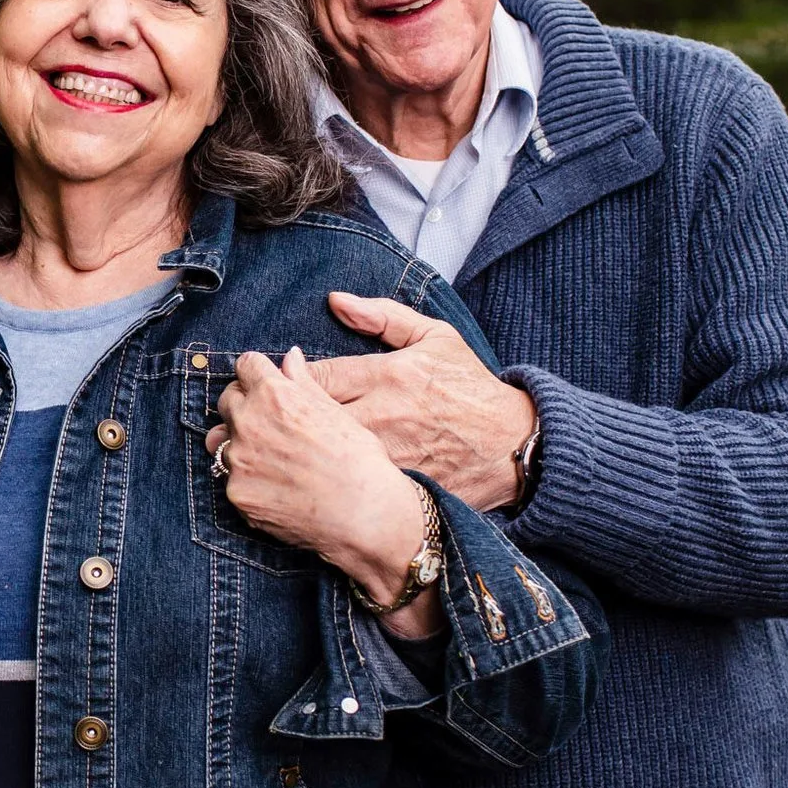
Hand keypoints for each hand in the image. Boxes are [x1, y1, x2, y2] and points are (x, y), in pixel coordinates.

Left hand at [208, 347, 440, 636]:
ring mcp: (239, 461)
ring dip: (243, 445)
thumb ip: (304, 382)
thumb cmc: (360, 460)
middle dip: (245, 406)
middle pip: (229, 400)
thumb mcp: (336, 412)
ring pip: (226, 441)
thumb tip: (290, 356)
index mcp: (274, 395)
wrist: (366, 516)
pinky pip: (234, 479)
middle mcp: (249, 423)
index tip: (265, 385)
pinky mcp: (237, 494)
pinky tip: (278, 488)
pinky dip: (250, 481)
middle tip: (272, 425)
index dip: (258, 375)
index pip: (246, 366)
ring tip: (278, 461)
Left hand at [308, 292, 537, 512]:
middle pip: (312, 419)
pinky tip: (317, 479)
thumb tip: (335, 300)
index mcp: (390, 375)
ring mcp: (390, 455)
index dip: (291, 382)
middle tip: (273, 419)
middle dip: (289, 418)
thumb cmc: (471, 388)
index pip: (316, 376)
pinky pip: (351, 485)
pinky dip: (331, 481)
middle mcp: (386, 415)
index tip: (285, 385)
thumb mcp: (436, 337)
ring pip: (327, 454)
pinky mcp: (397, 487)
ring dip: (305, 450)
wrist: (515, 444)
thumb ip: (383, 316)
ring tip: (287, 447)